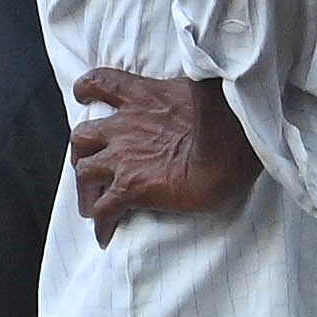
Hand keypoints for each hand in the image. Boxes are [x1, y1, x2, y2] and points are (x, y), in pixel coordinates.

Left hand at [67, 68, 262, 226]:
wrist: (233, 145)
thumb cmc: (232, 118)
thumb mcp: (206, 90)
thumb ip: (190, 94)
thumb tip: (206, 97)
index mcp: (145, 97)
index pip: (102, 82)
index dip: (87, 89)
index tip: (84, 96)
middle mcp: (126, 125)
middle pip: (82, 135)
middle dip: (83, 153)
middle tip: (92, 167)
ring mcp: (123, 157)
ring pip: (84, 172)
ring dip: (86, 190)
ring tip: (92, 206)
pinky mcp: (130, 186)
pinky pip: (104, 209)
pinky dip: (101, 222)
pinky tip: (105, 234)